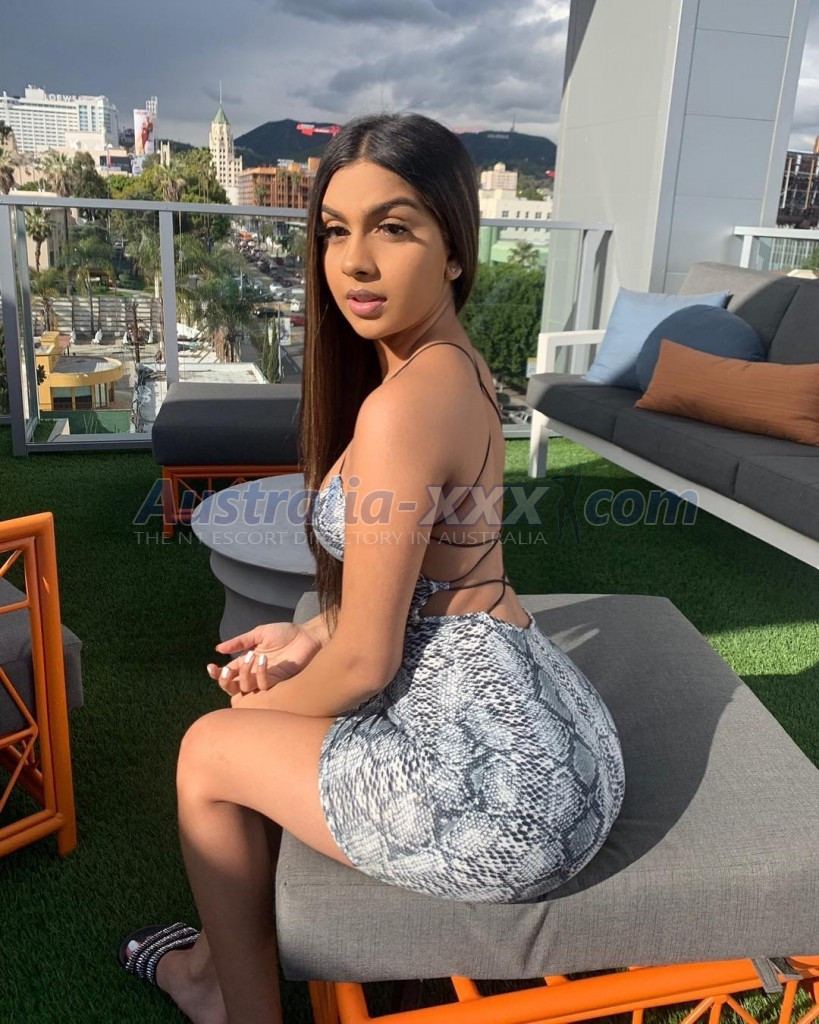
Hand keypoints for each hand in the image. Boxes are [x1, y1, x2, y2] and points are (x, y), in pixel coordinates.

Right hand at [206, 622, 321, 697]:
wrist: (307, 635)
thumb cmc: (285, 633)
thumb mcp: (258, 634)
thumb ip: (240, 641)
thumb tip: (218, 649)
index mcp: (247, 662)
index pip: (228, 673)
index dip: (217, 673)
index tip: (211, 666)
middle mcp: (254, 673)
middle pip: (233, 687)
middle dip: (225, 681)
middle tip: (225, 671)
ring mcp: (266, 678)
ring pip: (247, 688)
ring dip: (244, 673)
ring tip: (251, 656)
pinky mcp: (279, 681)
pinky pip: (264, 685)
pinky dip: (260, 674)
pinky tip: (263, 659)